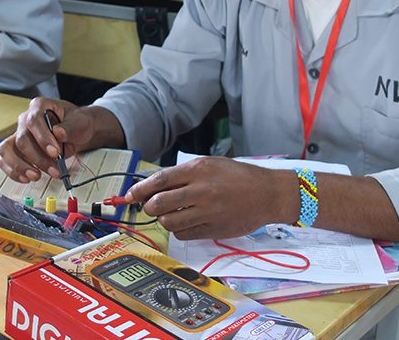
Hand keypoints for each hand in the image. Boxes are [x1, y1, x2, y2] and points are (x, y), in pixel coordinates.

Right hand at [0, 97, 98, 182]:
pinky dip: (13, 171)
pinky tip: (26, 178)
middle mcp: (25, 120)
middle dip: (37, 158)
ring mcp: (19, 135)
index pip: (34, 120)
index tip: (55, 152)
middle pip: (22, 139)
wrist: (77, 132)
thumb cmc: (77, 123)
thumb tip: (58, 133)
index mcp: (39, 106)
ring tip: (36, 176)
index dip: (42, 138)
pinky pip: (6, 160)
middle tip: (54, 170)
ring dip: (19, 166)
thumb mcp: (80, 122)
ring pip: (7, 149)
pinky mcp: (16, 150)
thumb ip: (70, 127)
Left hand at [125, 157, 297, 239]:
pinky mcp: (213, 229)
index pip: (159, 181)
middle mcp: (201, 190)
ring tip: (172, 213)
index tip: (130, 195)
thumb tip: (156, 186)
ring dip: (164, 219)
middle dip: (149, 207)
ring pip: (169, 222)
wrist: (268, 194)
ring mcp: (207, 211)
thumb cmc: (239, 177)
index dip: (139, 190)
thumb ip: (184, 174)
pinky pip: (184, 234)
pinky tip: (186, 222)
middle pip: (159, 204)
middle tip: (150, 207)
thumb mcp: (211, 164)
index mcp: (198, 170)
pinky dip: (179, 230)